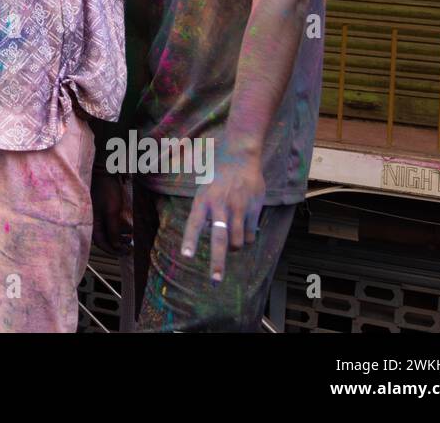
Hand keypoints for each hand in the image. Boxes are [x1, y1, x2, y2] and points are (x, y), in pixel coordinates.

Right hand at [90, 165, 132, 256]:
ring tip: (130, 236)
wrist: (104, 172)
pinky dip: (118, 228)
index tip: (126, 252)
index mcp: (92, 223)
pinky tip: (127, 227)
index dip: (114, 250)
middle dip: (118, 244)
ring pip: (108, 232)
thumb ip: (113, 230)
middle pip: (104, 239)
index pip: (101, 243)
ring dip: (119, 236)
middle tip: (129, 246)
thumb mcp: (112, 212)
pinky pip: (109, 224)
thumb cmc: (106, 191)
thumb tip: (115, 246)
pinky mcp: (101, 211)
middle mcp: (92, 221)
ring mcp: (96, 216)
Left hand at [180, 155, 265, 284]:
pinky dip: (246, 238)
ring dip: (234, 248)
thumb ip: (203, 214)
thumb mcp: (203, 191)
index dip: (190, 240)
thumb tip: (204, 238)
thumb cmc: (217, 178)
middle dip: (217, 263)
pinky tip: (244, 226)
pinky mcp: (253, 208)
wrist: (240, 157)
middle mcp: (219, 205)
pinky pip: (250, 235)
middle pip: (218, 239)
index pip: (194, 223)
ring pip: (237, 242)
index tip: (186, 256)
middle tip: (215, 281)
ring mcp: (238, 207)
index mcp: (202, 200)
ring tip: (231, 242)